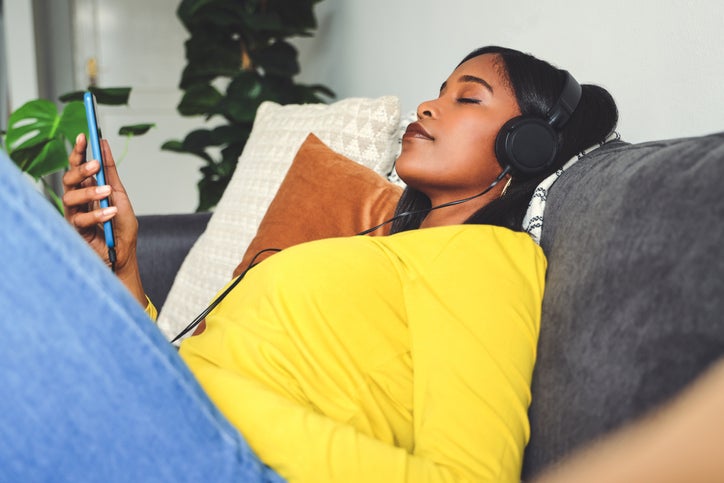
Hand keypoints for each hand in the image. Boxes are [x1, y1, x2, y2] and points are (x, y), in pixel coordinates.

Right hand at [62, 133, 146, 306]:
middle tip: (95, 165)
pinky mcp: (74, 231)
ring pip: (69, 196)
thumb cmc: (121, 229)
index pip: (79, 166)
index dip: (79, 151)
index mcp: (89, 189)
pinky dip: (96, 214)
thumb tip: (104, 147)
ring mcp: (74, 215)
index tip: (85, 135)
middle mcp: (78, 200)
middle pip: (69, 178)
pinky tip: (110, 213)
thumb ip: (112, 175)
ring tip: (107, 193)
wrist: (123, 257)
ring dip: (89, 192)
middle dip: (80, 169)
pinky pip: (78, 219)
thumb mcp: (121, 198)